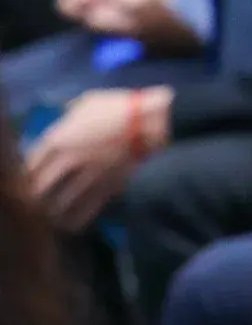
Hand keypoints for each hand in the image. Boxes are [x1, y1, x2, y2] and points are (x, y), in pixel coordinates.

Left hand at [26, 86, 172, 231]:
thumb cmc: (121, 107)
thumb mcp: (88, 102)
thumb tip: (64, 119)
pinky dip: (74, 221)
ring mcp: (87, 177)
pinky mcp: (106, 189)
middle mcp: (67, 162)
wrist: (154, 122)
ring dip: (51, 212)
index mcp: (58, 139)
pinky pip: (84, 212)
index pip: (29, 165)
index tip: (28, 178)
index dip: (25, 175)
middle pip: (38, 189)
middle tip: (37, 200)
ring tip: (50, 215)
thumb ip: (69, 115)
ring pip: (58, 205)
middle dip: (34, 197)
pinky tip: (70, 223)